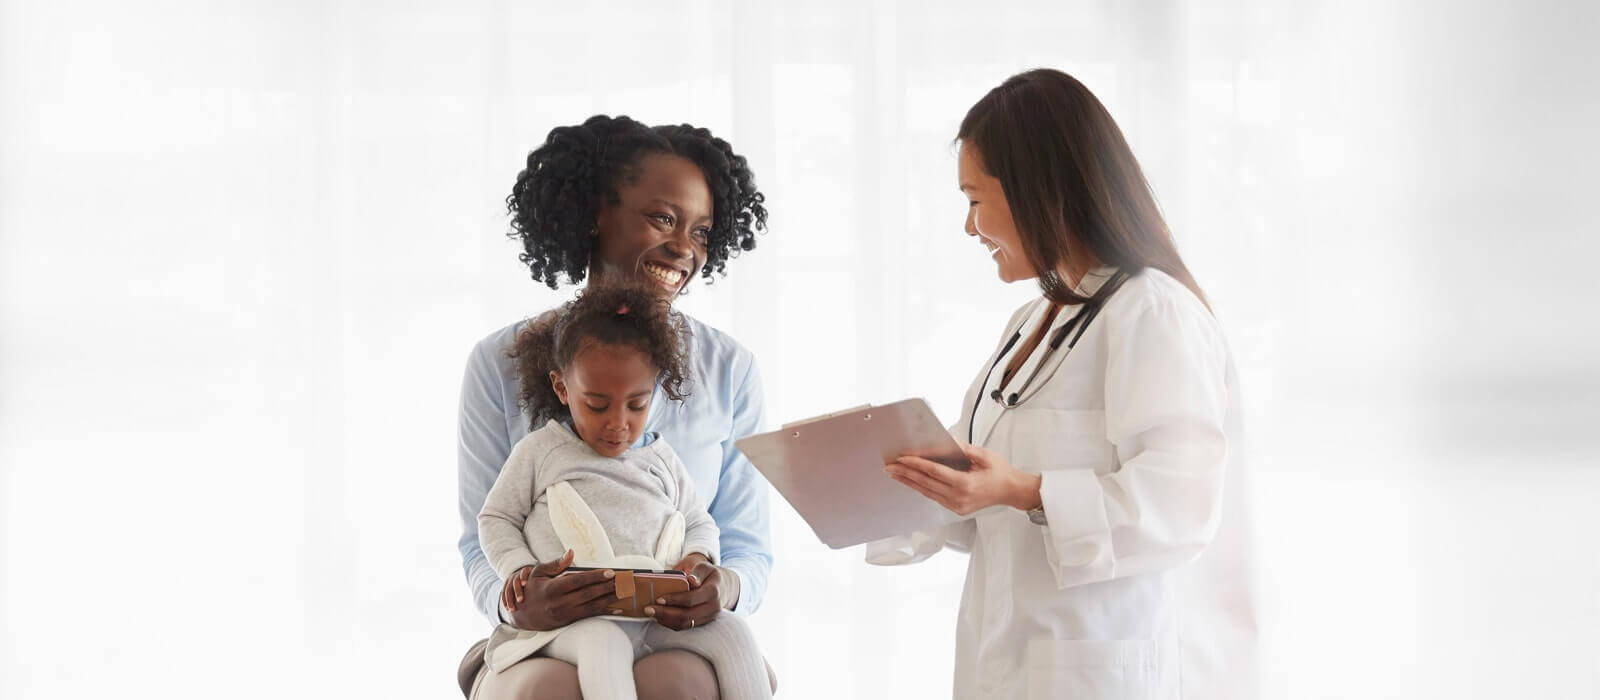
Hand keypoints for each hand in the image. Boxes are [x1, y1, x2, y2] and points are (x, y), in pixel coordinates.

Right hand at [502, 550, 620, 630]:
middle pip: (588, 594)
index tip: (611, 572)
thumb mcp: (538, 573)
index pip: (578, 581)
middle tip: (624, 581)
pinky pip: (590, 616)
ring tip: (624, 592)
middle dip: (608, 587)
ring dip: (610, 599)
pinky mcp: (569, 622)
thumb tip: (571, 553)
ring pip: (592, 607)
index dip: (596, 577)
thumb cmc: (532, 589)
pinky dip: (604, 611)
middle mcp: (559, 603)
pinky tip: (616, 608)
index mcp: (552, 589)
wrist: (523, 615)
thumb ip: (556, 563)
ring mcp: (565, 615)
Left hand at [645, 552, 725, 630]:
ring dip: (666, 620)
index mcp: (713, 591)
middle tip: (648, 609)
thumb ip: (697, 571)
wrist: (720, 586)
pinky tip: (660, 617)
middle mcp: (713, 607)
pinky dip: (670, 623)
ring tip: (651, 613)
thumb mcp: (703, 566)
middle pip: (687, 616)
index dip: (674, 600)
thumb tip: (691, 580)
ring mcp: (708, 618)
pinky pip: (685, 627)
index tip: (658, 598)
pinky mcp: (702, 623)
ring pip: (685, 624)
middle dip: (665, 614)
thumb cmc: (706, 574)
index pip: (691, 599)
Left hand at [885, 442, 1042, 515]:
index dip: (916, 464)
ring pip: (927, 492)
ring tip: (895, 474)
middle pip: (926, 483)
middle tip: (890, 466)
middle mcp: (959, 498)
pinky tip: (912, 481)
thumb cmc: (1000, 473)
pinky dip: (921, 488)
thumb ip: (963, 449)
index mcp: (965, 484)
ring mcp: (956, 506)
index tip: (902, 458)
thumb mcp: (984, 455)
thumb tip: (946, 441)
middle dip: (906, 474)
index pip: (934, 472)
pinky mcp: (956, 509)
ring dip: (909, 482)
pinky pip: (934, 497)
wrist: (1011, 491)